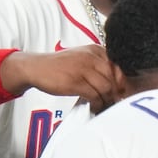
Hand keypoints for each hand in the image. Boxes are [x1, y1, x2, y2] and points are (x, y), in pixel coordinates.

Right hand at [1, 46, 119, 111]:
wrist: (36, 67)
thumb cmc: (59, 66)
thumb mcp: (81, 59)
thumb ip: (97, 67)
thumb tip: (115, 85)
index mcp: (95, 50)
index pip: (117, 66)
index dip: (121, 82)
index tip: (119, 93)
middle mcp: (91, 57)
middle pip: (114, 78)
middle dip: (115, 94)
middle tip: (113, 103)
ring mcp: (83, 69)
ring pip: (106, 88)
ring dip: (107, 100)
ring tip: (103, 106)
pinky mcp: (76, 82)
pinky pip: (95, 96)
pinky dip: (97, 104)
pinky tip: (93, 107)